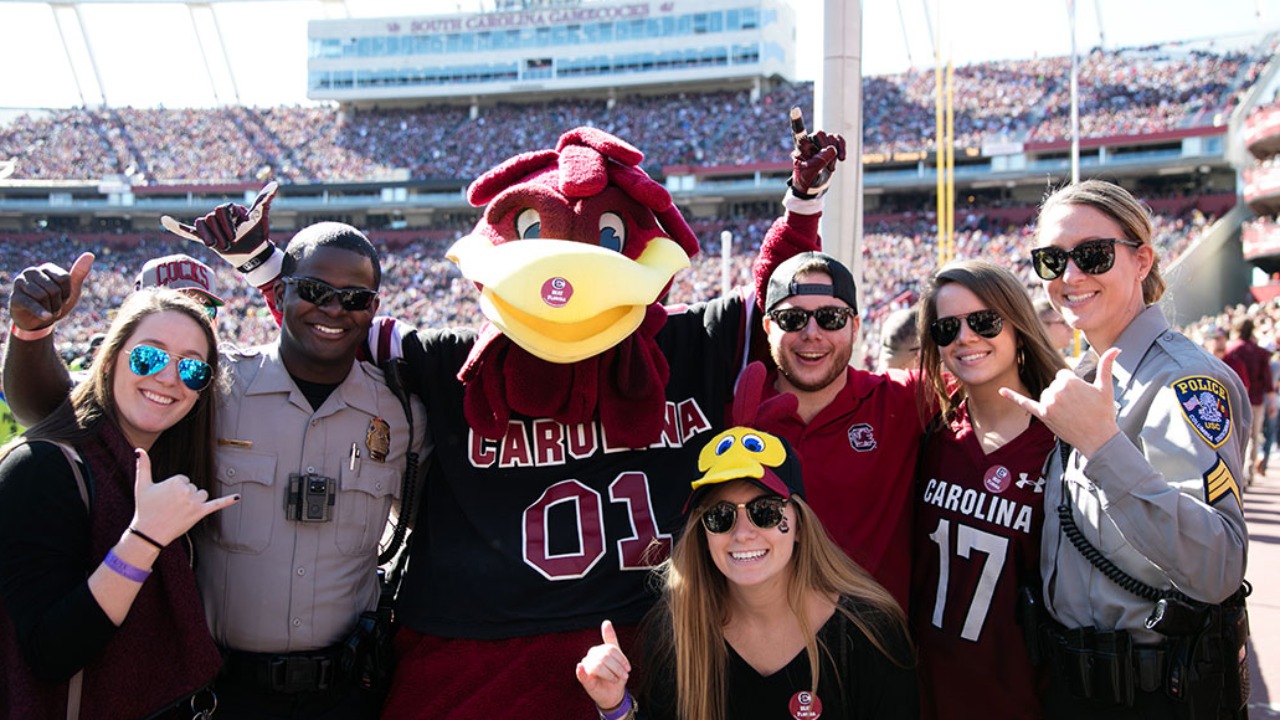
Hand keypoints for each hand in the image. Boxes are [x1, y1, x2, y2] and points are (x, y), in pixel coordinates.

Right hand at [8, 252, 92, 331]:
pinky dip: (41, 312)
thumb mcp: (71, 290)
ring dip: (51, 309)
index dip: (67, 293)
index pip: (65, 278)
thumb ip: (79, 273)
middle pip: (54, 289)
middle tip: (55, 308)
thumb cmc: (56, 303)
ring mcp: (20, 282)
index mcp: (47, 268)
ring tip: (49, 312)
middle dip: (58, 303)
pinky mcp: (14, 296)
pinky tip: (47, 317)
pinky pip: (30, 303)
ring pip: (42, 296)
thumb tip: (90, 254)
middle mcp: (32, 271)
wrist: (38, 322)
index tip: (63, 299)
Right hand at [130, 448, 238, 546]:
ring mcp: (194, 502)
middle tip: (169, 507)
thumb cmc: (145, 508)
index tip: (165, 498)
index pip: (183, 480)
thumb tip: (139, 450)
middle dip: (184, 496)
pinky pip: (216, 504)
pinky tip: (237, 497)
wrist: (148, 533)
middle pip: (193, 487)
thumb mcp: (142, 485)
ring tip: (179, 511)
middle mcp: (187, 490)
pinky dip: (227, 501)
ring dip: (194, 501)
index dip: (174, 489)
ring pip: (202, 495)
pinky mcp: (200, 513)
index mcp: (175, 481)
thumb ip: (143, 466)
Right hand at [161, 182, 277, 271]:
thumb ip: (264, 200)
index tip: (240, 233)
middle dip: (222, 232)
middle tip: (233, 242)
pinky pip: (188, 230)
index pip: (221, 210)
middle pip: (210, 217)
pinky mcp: (205, 237)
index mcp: (229, 208)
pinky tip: (164, 220)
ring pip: (201, 224)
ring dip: (211, 237)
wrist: (252, 255)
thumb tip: (275, 184)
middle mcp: (218, 215)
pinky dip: (177, 226)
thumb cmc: (257, 235)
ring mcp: (211, 226)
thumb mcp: (260, 218)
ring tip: (223, 245)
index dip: (229, 224)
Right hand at [575, 620, 630, 710]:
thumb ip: (611, 639)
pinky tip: (581, 668)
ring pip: (599, 665)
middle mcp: (591, 656)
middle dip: (618, 667)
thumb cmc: (615, 675)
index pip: (611, 649)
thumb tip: (606, 621)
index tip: (628, 668)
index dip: (621, 659)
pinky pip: (582, 673)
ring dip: (611, 674)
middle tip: (624, 676)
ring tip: (617, 680)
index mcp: (599, 650)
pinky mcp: (584, 678)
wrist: (613, 694)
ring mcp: (586, 667)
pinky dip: (581, 670)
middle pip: (606, 656)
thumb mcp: (616, 658)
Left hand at [789, 108, 846, 196]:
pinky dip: (842, 147)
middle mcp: (810, 141)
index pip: (798, 133)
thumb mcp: (810, 173)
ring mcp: (820, 142)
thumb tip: (831, 149)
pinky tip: (842, 158)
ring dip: (834, 154)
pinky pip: (839, 139)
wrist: (814, 186)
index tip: (794, 110)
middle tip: (827, 167)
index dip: (797, 122)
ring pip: (831, 138)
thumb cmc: (807, 180)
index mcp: (800, 147)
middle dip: (827, 150)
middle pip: (820, 134)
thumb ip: (819, 161)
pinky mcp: (831, 145)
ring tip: (831, 168)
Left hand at [1000, 347, 1122, 456]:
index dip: (1072, 385)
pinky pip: (1025, 403)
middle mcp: (1056, 390)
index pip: (1063, 375)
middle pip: (1054, 385)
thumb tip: (1116, 348)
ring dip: (1055, 402)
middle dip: (1064, 394)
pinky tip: (1001, 391)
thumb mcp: (1106, 387)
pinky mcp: (1042, 415)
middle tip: (1078, 407)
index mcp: (1069, 381)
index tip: (1082, 396)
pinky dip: (1013, 397)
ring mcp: (1048, 403)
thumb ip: (1107, 365)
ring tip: (1071, 413)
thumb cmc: (1103, 413)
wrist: (1098, 438)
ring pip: (1046, 394)